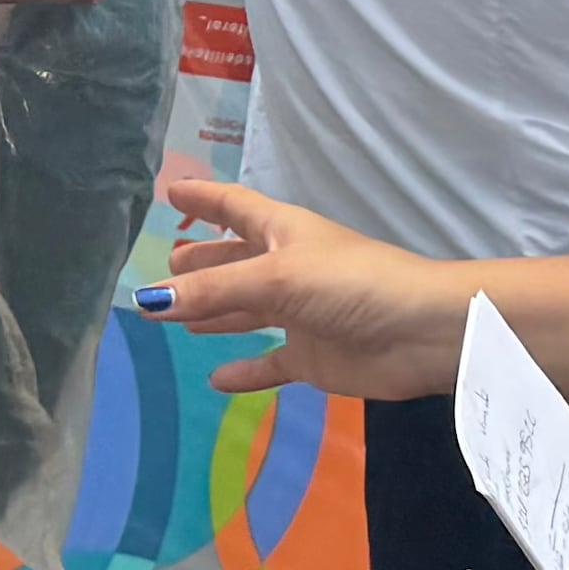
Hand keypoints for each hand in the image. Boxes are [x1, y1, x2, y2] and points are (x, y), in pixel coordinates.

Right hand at [142, 171, 484, 397]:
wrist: (423, 332)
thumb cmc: (352, 285)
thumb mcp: (276, 279)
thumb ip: (213, 291)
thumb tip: (145, 300)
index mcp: (283, 233)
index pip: (234, 208)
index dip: (203, 199)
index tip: (170, 191)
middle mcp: (288, 269)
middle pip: (234, 261)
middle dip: (201, 262)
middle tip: (163, 267)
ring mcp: (301, 314)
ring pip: (246, 311)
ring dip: (213, 311)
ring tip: (173, 314)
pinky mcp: (314, 356)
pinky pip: (270, 362)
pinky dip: (245, 369)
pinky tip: (217, 378)